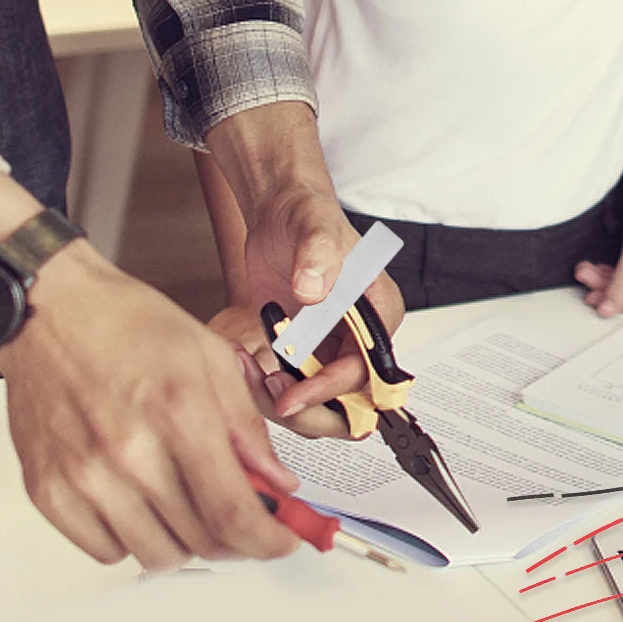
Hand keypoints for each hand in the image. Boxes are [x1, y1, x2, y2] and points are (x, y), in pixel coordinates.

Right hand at [0, 243, 299, 569]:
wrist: (51, 311)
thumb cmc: (130, 324)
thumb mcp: (211, 357)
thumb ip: (246, 426)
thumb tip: (278, 480)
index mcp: (180, 412)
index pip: (234, 510)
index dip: (267, 539)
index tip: (282, 541)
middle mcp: (130, 452)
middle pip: (199, 539)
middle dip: (237, 539)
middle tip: (248, 518)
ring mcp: (84, 477)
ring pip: (155, 554)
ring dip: (188, 542)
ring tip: (194, 504)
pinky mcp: (49, 491)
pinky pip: (105, 550)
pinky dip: (134, 538)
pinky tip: (145, 502)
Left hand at [203, 103, 404, 422]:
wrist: (280, 213)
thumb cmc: (307, 213)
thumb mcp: (315, 227)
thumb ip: (318, 254)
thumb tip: (314, 291)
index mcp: (380, 311)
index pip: (366, 369)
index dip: (330, 388)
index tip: (292, 396)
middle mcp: (361, 335)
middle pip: (349, 401)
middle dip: (308, 407)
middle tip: (269, 394)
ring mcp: (332, 345)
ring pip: (318, 401)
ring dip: (281, 398)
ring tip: (247, 370)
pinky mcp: (305, 350)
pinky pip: (292, 387)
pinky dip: (266, 386)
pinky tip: (242, 362)